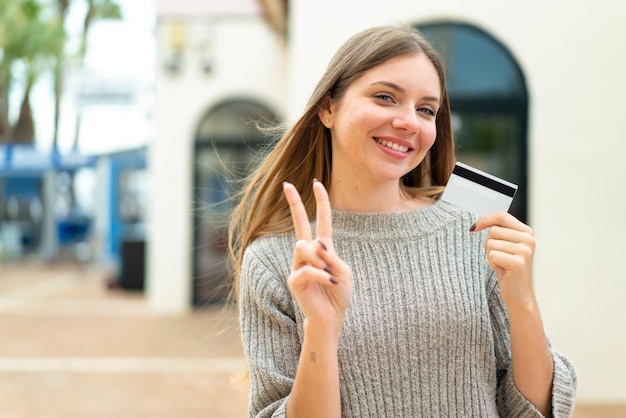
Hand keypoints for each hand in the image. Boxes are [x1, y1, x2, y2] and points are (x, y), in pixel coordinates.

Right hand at [283, 180, 351, 330]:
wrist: (331, 317)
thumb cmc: (338, 294)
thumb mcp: (344, 272)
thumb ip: (332, 257)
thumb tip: (315, 247)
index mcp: (323, 248)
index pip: (321, 221)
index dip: (320, 202)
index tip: (317, 183)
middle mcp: (307, 254)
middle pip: (299, 224)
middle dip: (294, 203)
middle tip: (286, 184)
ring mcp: (298, 265)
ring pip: (305, 247)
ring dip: (321, 261)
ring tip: (329, 277)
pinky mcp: (294, 280)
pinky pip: (308, 270)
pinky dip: (322, 276)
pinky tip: (330, 283)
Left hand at [472, 212, 535, 308]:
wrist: (519, 293)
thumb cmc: (509, 268)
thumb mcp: (505, 245)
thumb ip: (499, 230)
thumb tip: (477, 223)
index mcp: (526, 232)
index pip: (502, 216)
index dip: (485, 219)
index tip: (475, 227)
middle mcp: (528, 239)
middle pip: (494, 230)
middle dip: (489, 244)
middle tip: (499, 256)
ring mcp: (525, 251)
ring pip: (491, 243)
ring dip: (490, 254)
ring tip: (501, 263)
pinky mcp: (518, 262)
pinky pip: (492, 255)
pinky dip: (492, 263)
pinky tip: (502, 269)